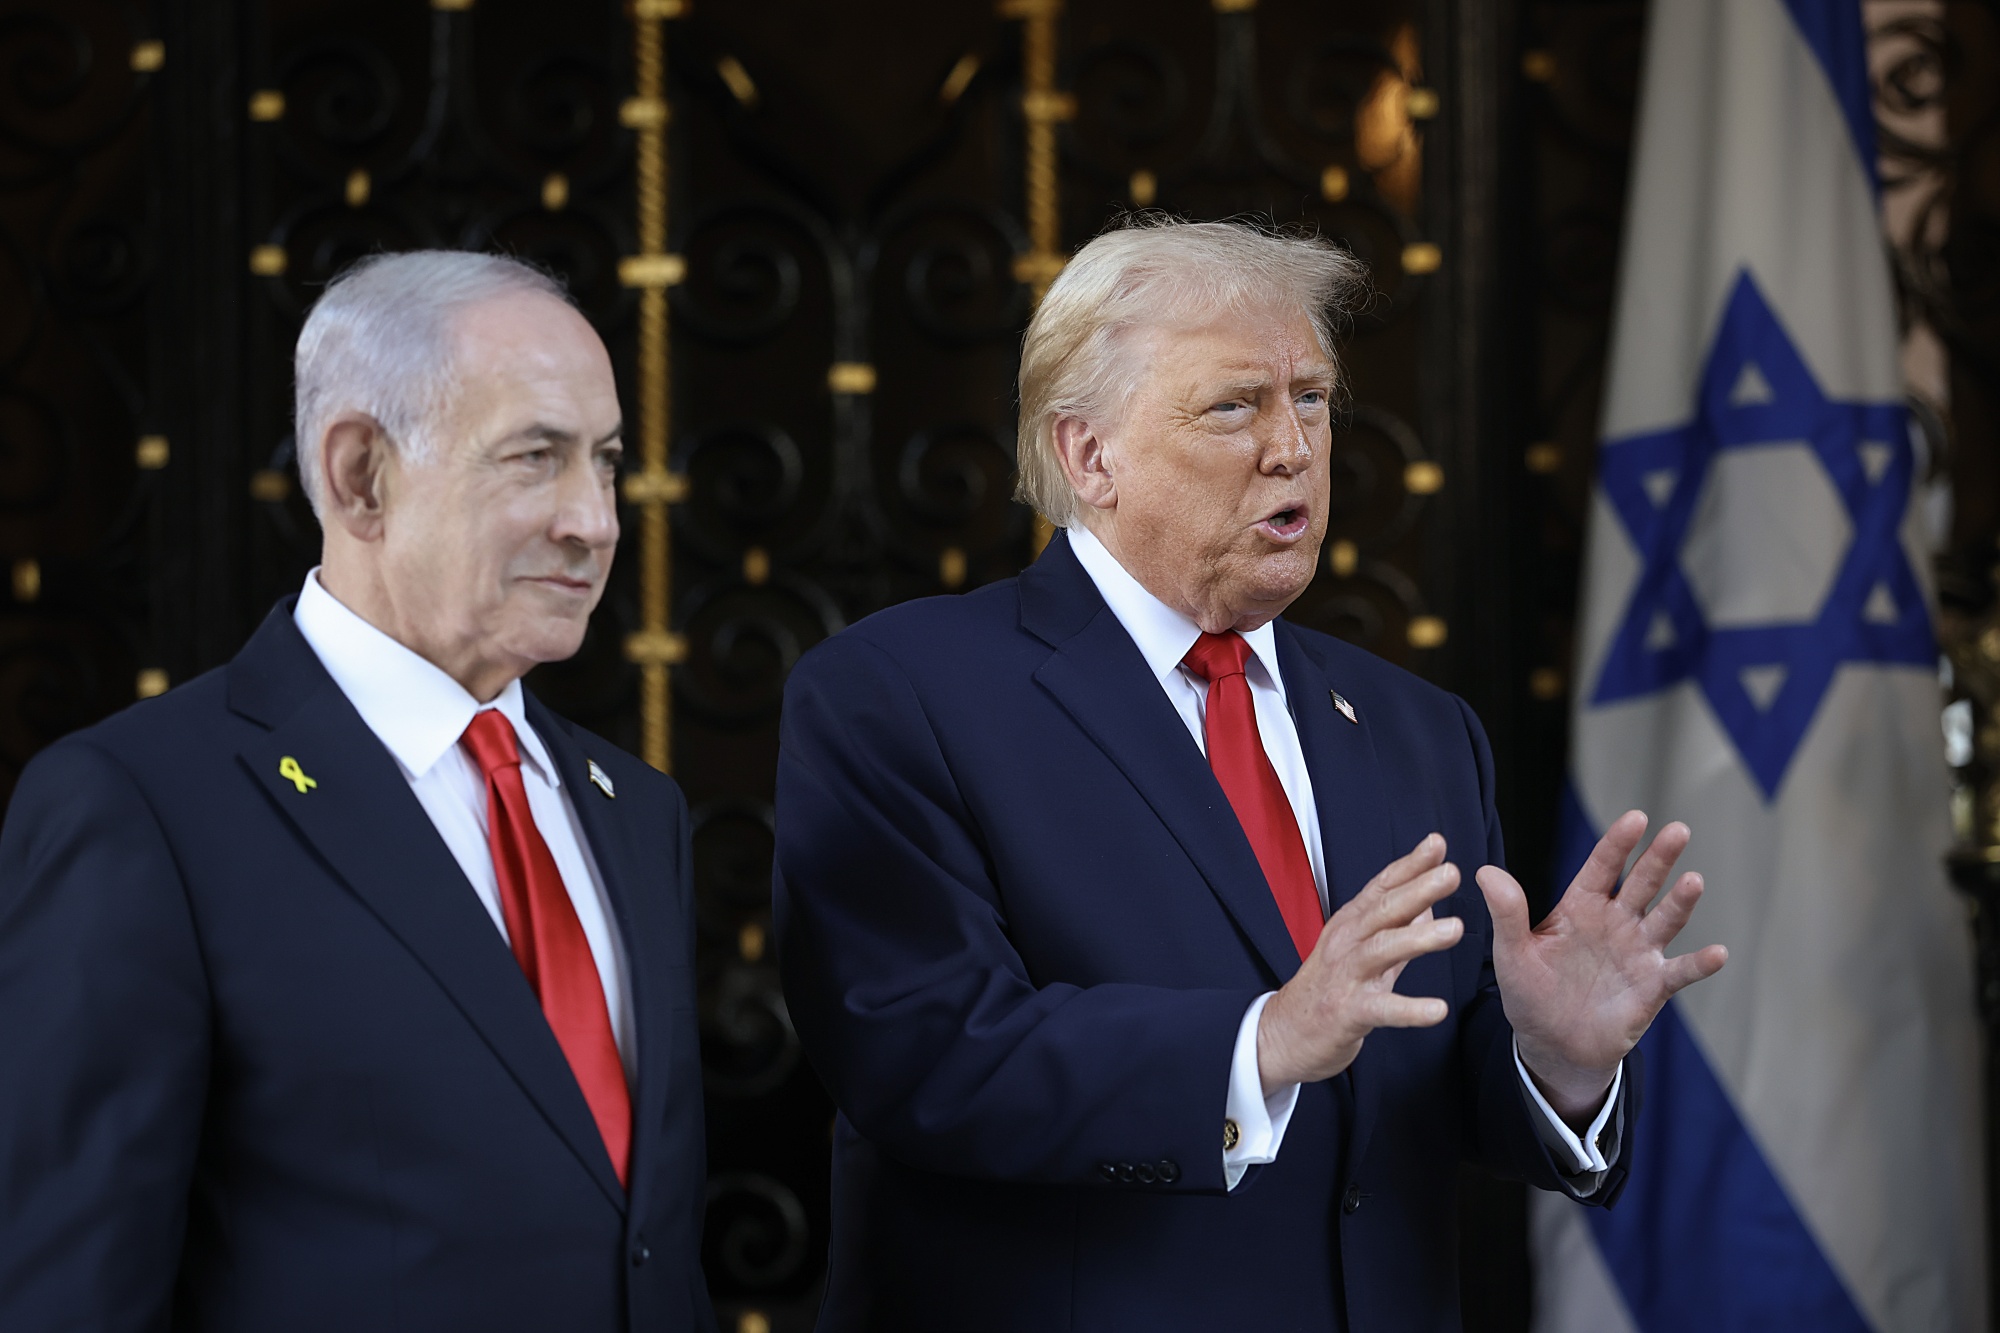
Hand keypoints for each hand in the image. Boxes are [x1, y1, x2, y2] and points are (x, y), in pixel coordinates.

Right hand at [1257, 833, 1463, 1096]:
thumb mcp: (1360, 950)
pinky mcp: (1347, 1012)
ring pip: (1382, 950)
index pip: (1381, 887)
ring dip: (1418, 938)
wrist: (1284, 1033)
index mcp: (1351, 924)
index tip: (1437, 843)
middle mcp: (1346, 943)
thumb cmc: (1328, 989)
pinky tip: (1438, 1010)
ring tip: (1455, 929)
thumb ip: (1395, 928)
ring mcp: (1345, 976)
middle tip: (1451, 873)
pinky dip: (1410, 1010)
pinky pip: (1381, 1009)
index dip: (1409, 865)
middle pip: (1383, 910)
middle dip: (1418, 889)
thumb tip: (1429, 901)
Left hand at [1476, 810, 1727, 1125]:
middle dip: (1659, 858)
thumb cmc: (1529, 992)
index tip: (1636, 818)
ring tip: (1694, 880)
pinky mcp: (1652, 986)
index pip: (1602, 867)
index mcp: (1581, 907)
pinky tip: (1718, 953)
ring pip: (1664, 919)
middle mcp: (1615, 923)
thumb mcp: (1512, 952)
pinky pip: (1679, 972)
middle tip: (1678, 830)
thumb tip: (1484, 871)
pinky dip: (1699, 964)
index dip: (1618, 843)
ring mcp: (1637, 952)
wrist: (1551, 1043)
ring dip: (1680, 901)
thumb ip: (1506, 913)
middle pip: (1641, 883)